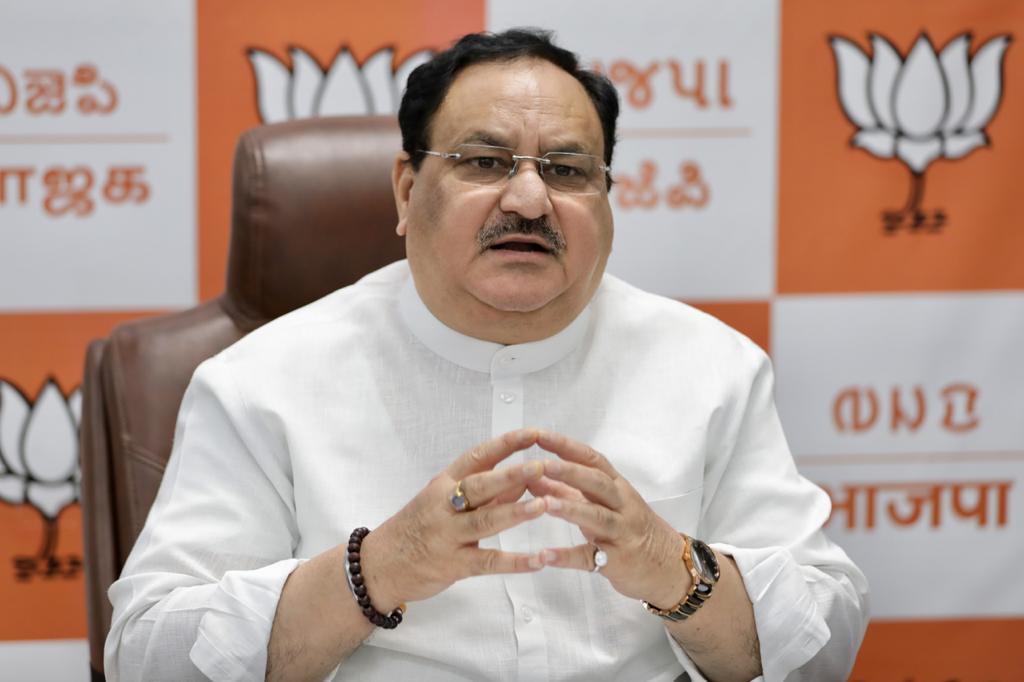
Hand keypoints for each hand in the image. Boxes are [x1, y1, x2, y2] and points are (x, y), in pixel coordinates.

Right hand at [359, 429, 548, 609]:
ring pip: (484, 522)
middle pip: (479, 486)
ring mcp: (447, 536)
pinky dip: (515, 562)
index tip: (532, 433)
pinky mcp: (453, 565)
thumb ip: (485, 493)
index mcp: (444, 484)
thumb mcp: (444, 502)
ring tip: (544, 505)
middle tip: (540, 465)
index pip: (477, 457)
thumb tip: (523, 481)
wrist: (380, 566)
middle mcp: (444, 506)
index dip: (505, 444)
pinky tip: (539, 560)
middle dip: (511, 475)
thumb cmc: (417, 528)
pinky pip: (487, 562)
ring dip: (515, 513)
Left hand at [534, 430, 690, 608]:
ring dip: (570, 509)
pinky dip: (567, 557)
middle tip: (541, 465)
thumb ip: (566, 491)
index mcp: (616, 486)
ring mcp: (622, 532)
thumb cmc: (628, 528)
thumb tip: (532, 477)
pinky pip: (590, 558)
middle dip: (569, 472)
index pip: (592, 459)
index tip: (539, 435)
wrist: (667, 566)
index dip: (566, 447)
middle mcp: (622, 505)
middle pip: (597, 483)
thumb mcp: (600, 504)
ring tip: (544, 504)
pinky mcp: (617, 561)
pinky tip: (545, 555)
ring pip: (596, 516)